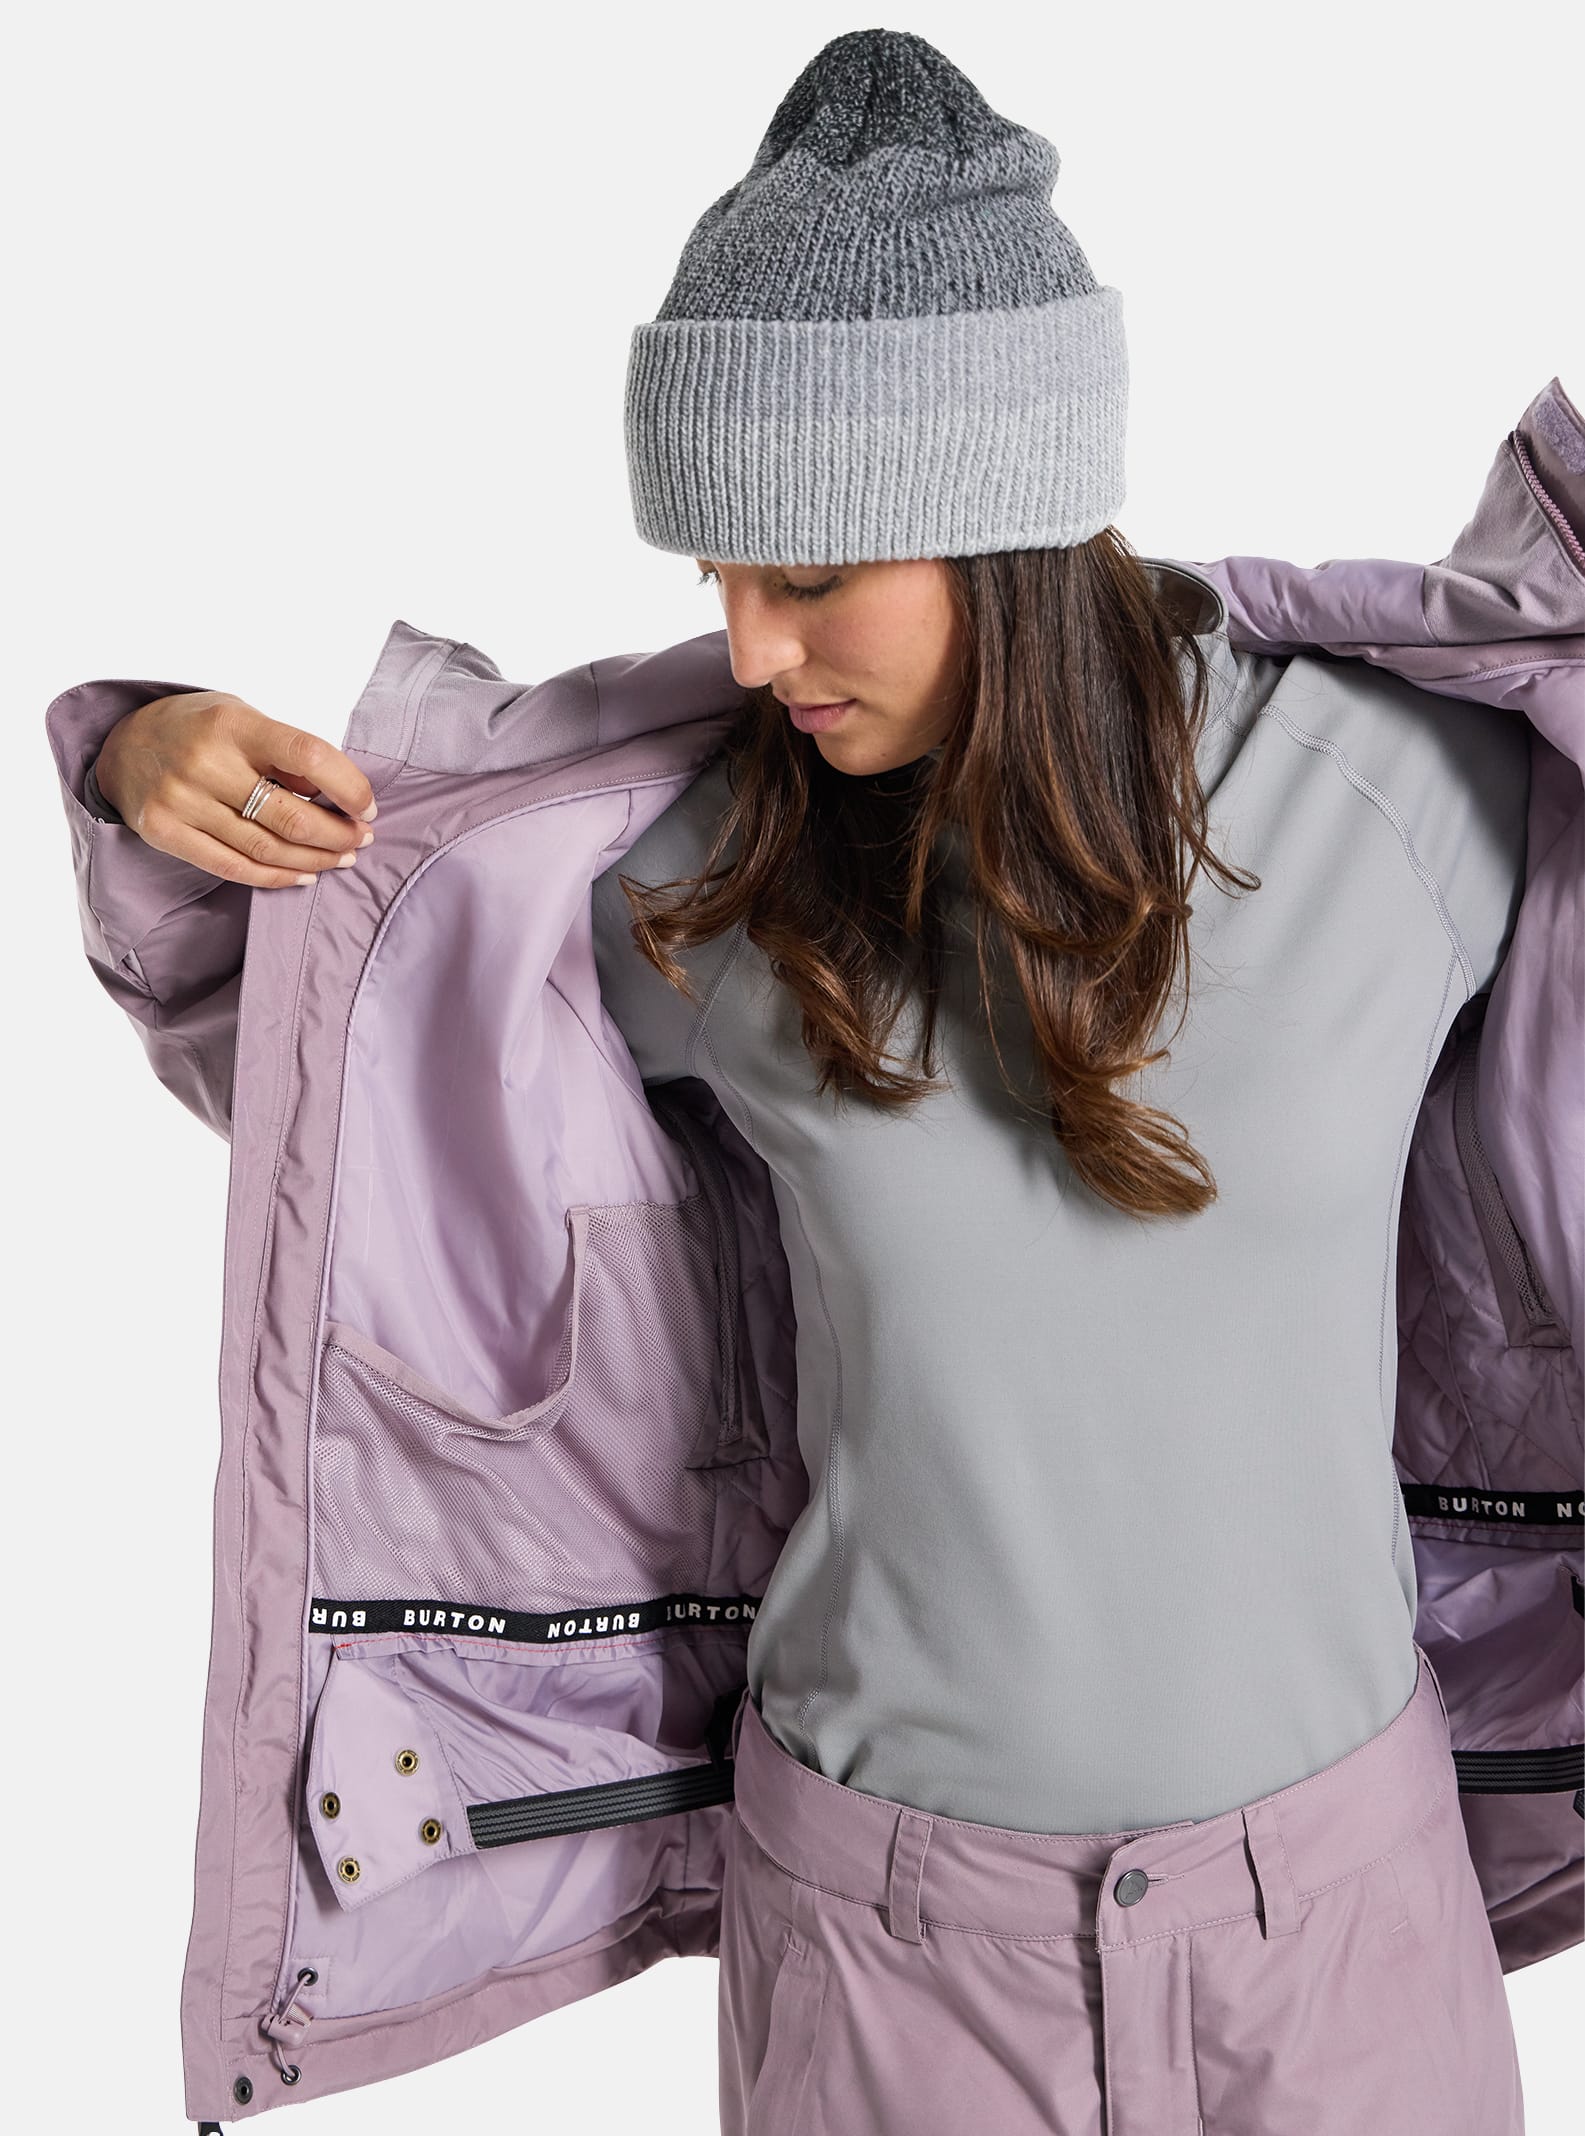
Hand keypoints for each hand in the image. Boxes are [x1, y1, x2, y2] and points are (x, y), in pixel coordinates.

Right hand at [94, 691, 377, 887]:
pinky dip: (276, 878)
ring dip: (314, 860)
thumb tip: (339, 796)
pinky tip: (303, 875)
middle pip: (291, 816)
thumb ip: (285, 753)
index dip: (349, 786)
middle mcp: (205, 763)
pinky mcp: (166, 833)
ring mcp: (181, 801)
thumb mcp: (242, 718)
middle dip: (337, 833)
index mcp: (233, 725)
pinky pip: (234, 868)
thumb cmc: (198, 730)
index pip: (308, 756)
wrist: (122, 745)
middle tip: (360, 838)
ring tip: (340, 858)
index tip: (368, 807)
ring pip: (266, 849)